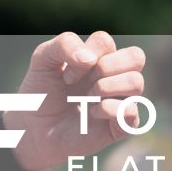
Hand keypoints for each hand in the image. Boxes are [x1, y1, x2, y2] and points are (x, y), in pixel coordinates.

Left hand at [11, 31, 147, 170]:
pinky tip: (91, 113)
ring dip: (107, 87)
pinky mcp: (121, 125)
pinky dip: (109, 109)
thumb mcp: (42, 59)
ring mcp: (120, 100)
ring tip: (87, 98)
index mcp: (98, 57)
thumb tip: (90, 59)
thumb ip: (64, 44)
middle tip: (85, 82)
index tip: (66, 76)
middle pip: (136, 56)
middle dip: (107, 66)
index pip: (106, 41)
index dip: (86, 54)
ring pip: (137, 82)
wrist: (35, 129)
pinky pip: (132, 111)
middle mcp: (114, 76)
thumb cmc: (41, 93)